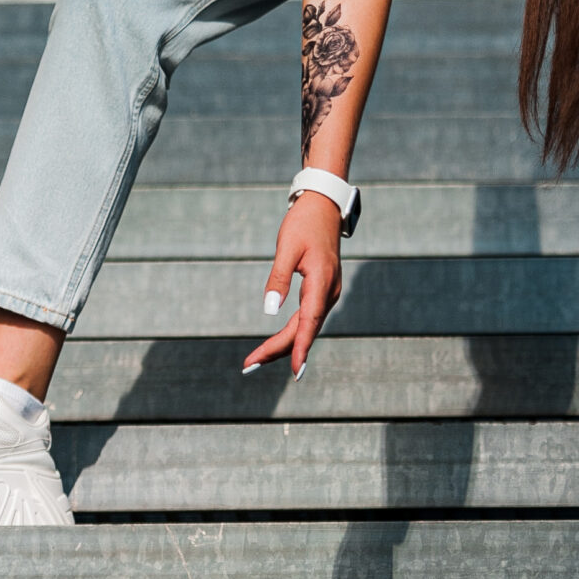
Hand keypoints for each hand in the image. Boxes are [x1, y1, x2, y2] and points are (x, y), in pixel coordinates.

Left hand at [240, 193, 342, 379]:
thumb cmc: (304, 223)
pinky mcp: (323, 291)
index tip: (295, 372)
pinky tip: (277, 345)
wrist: (324, 207)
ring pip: (305, 327)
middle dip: (277, 350)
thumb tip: (269, 310)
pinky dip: (292, 333)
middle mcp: (329, 292)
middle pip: (304, 329)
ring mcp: (328, 293)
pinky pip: (307, 318)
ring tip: (255, 360)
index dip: (301, 348)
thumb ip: (278, 278)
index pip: (310, 321)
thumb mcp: (287, 247)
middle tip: (249, 365)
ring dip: (283, 345)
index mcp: (322, 282)